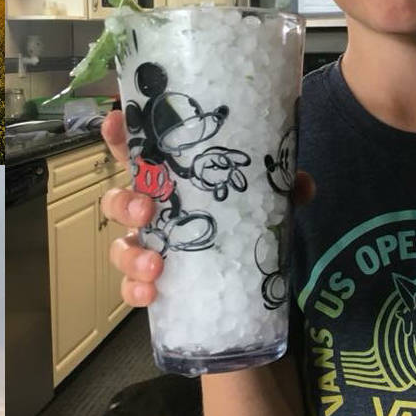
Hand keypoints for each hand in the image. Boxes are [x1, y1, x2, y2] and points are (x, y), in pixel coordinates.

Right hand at [99, 109, 314, 306]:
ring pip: (120, 247)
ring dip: (130, 254)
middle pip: (119, 201)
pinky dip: (135, 290)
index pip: (137, 154)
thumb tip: (302, 184)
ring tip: (154, 264)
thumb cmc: (242, 221)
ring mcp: (149, 247)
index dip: (118, 136)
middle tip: (145, 209)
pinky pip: (132, 286)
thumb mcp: (264, 200)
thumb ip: (282, 188)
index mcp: (170, 183)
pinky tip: (150, 294)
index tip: (113, 121)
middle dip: (124, 203)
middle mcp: (152, 212)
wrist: (247, 279)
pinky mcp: (153, 281)